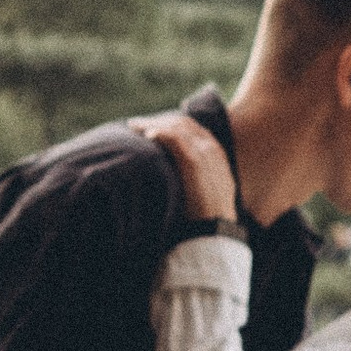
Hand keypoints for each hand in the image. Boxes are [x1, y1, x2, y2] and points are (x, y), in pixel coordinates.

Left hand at [132, 110, 237, 225]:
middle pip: (182, 123)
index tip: (151, 126)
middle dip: (158, 120)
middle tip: (136, 124)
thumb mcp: (205, 191)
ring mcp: (204, 153)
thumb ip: (194, 176)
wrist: (215, 230)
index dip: (170, 124)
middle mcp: (212, 149)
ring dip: (153, 124)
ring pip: (176, 128)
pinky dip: (159, 133)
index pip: (192, 128)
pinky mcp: (194, 161)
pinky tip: (146, 135)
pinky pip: (174, 139)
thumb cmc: (206, 216)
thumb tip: (174, 173)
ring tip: (134, 127)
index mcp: (216, 154)